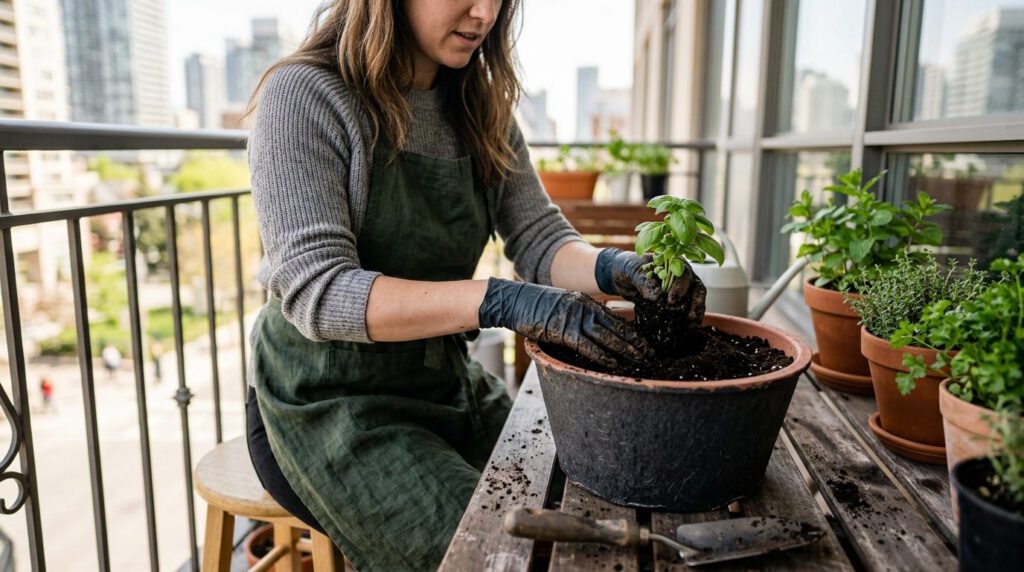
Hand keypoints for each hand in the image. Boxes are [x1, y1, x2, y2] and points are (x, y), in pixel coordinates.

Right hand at [478, 278, 652, 367]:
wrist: (516, 301)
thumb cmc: (537, 307)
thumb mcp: (564, 306)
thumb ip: (580, 315)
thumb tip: (595, 330)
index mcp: (586, 303)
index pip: (615, 318)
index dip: (632, 331)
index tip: (645, 342)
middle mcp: (585, 309)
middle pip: (617, 327)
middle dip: (636, 342)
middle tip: (651, 354)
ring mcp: (575, 319)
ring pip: (608, 337)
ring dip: (626, 350)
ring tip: (640, 360)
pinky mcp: (564, 332)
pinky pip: (589, 346)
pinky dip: (603, 356)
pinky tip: (615, 364)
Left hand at [595, 248, 706, 322]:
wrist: (621, 275)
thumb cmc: (628, 267)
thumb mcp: (633, 270)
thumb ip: (644, 280)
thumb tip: (657, 296)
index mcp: (673, 262)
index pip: (683, 274)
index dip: (680, 288)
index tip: (671, 301)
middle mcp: (681, 274)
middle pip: (696, 287)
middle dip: (694, 303)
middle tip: (687, 318)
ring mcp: (680, 287)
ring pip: (695, 298)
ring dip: (696, 312)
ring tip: (691, 326)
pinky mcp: (675, 301)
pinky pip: (686, 308)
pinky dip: (688, 318)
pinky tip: (688, 328)